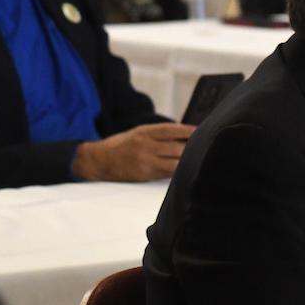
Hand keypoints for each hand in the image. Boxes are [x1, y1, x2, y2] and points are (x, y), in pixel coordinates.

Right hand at [71, 122, 193, 181]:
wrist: (99, 161)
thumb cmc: (122, 145)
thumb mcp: (139, 132)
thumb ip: (159, 133)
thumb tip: (184, 133)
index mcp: (144, 133)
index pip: (171, 130)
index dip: (187, 130)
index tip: (200, 130)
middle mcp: (145, 146)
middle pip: (177, 147)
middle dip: (192, 148)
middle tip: (205, 147)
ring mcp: (146, 162)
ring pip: (175, 163)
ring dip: (188, 161)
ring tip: (199, 159)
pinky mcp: (145, 175)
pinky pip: (167, 173)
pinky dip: (178, 170)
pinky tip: (186, 168)